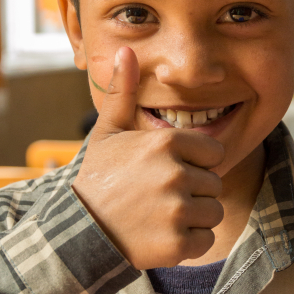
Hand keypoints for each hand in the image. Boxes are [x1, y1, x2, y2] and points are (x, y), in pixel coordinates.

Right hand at [72, 47, 224, 269]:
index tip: (170, 171)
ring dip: (192, 218)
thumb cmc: (99, 177)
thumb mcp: (108, 131)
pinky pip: (206, 241)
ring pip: (213, 212)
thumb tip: (126, 51)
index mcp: (167, 142)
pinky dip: (188, 243)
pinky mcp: (177, 243)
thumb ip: (123, 91)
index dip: (196, 164)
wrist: (80, 229)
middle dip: (193, 192)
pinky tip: (161, 235)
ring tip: (159, 215)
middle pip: (214, 184)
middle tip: (159, 197)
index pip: (214, 153)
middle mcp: (176, 173)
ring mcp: (177, 210)